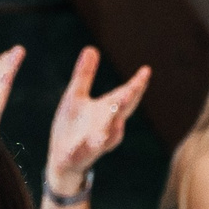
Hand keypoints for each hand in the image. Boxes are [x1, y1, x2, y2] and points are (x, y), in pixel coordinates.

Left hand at [43, 47, 150, 197]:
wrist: (62, 160)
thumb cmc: (72, 127)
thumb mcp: (75, 96)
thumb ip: (84, 75)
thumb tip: (91, 48)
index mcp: (106, 111)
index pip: (125, 96)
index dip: (136, 85)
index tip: (146, 70)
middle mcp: (106, 126)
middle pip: (122, 112)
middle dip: (129, 100)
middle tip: (135, 87)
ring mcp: (95, 142)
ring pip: (110, 134)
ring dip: (114, 125)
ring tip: (117, 115)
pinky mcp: (81, 155)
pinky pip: (89, 151)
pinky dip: (93, 146)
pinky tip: (96, 139)